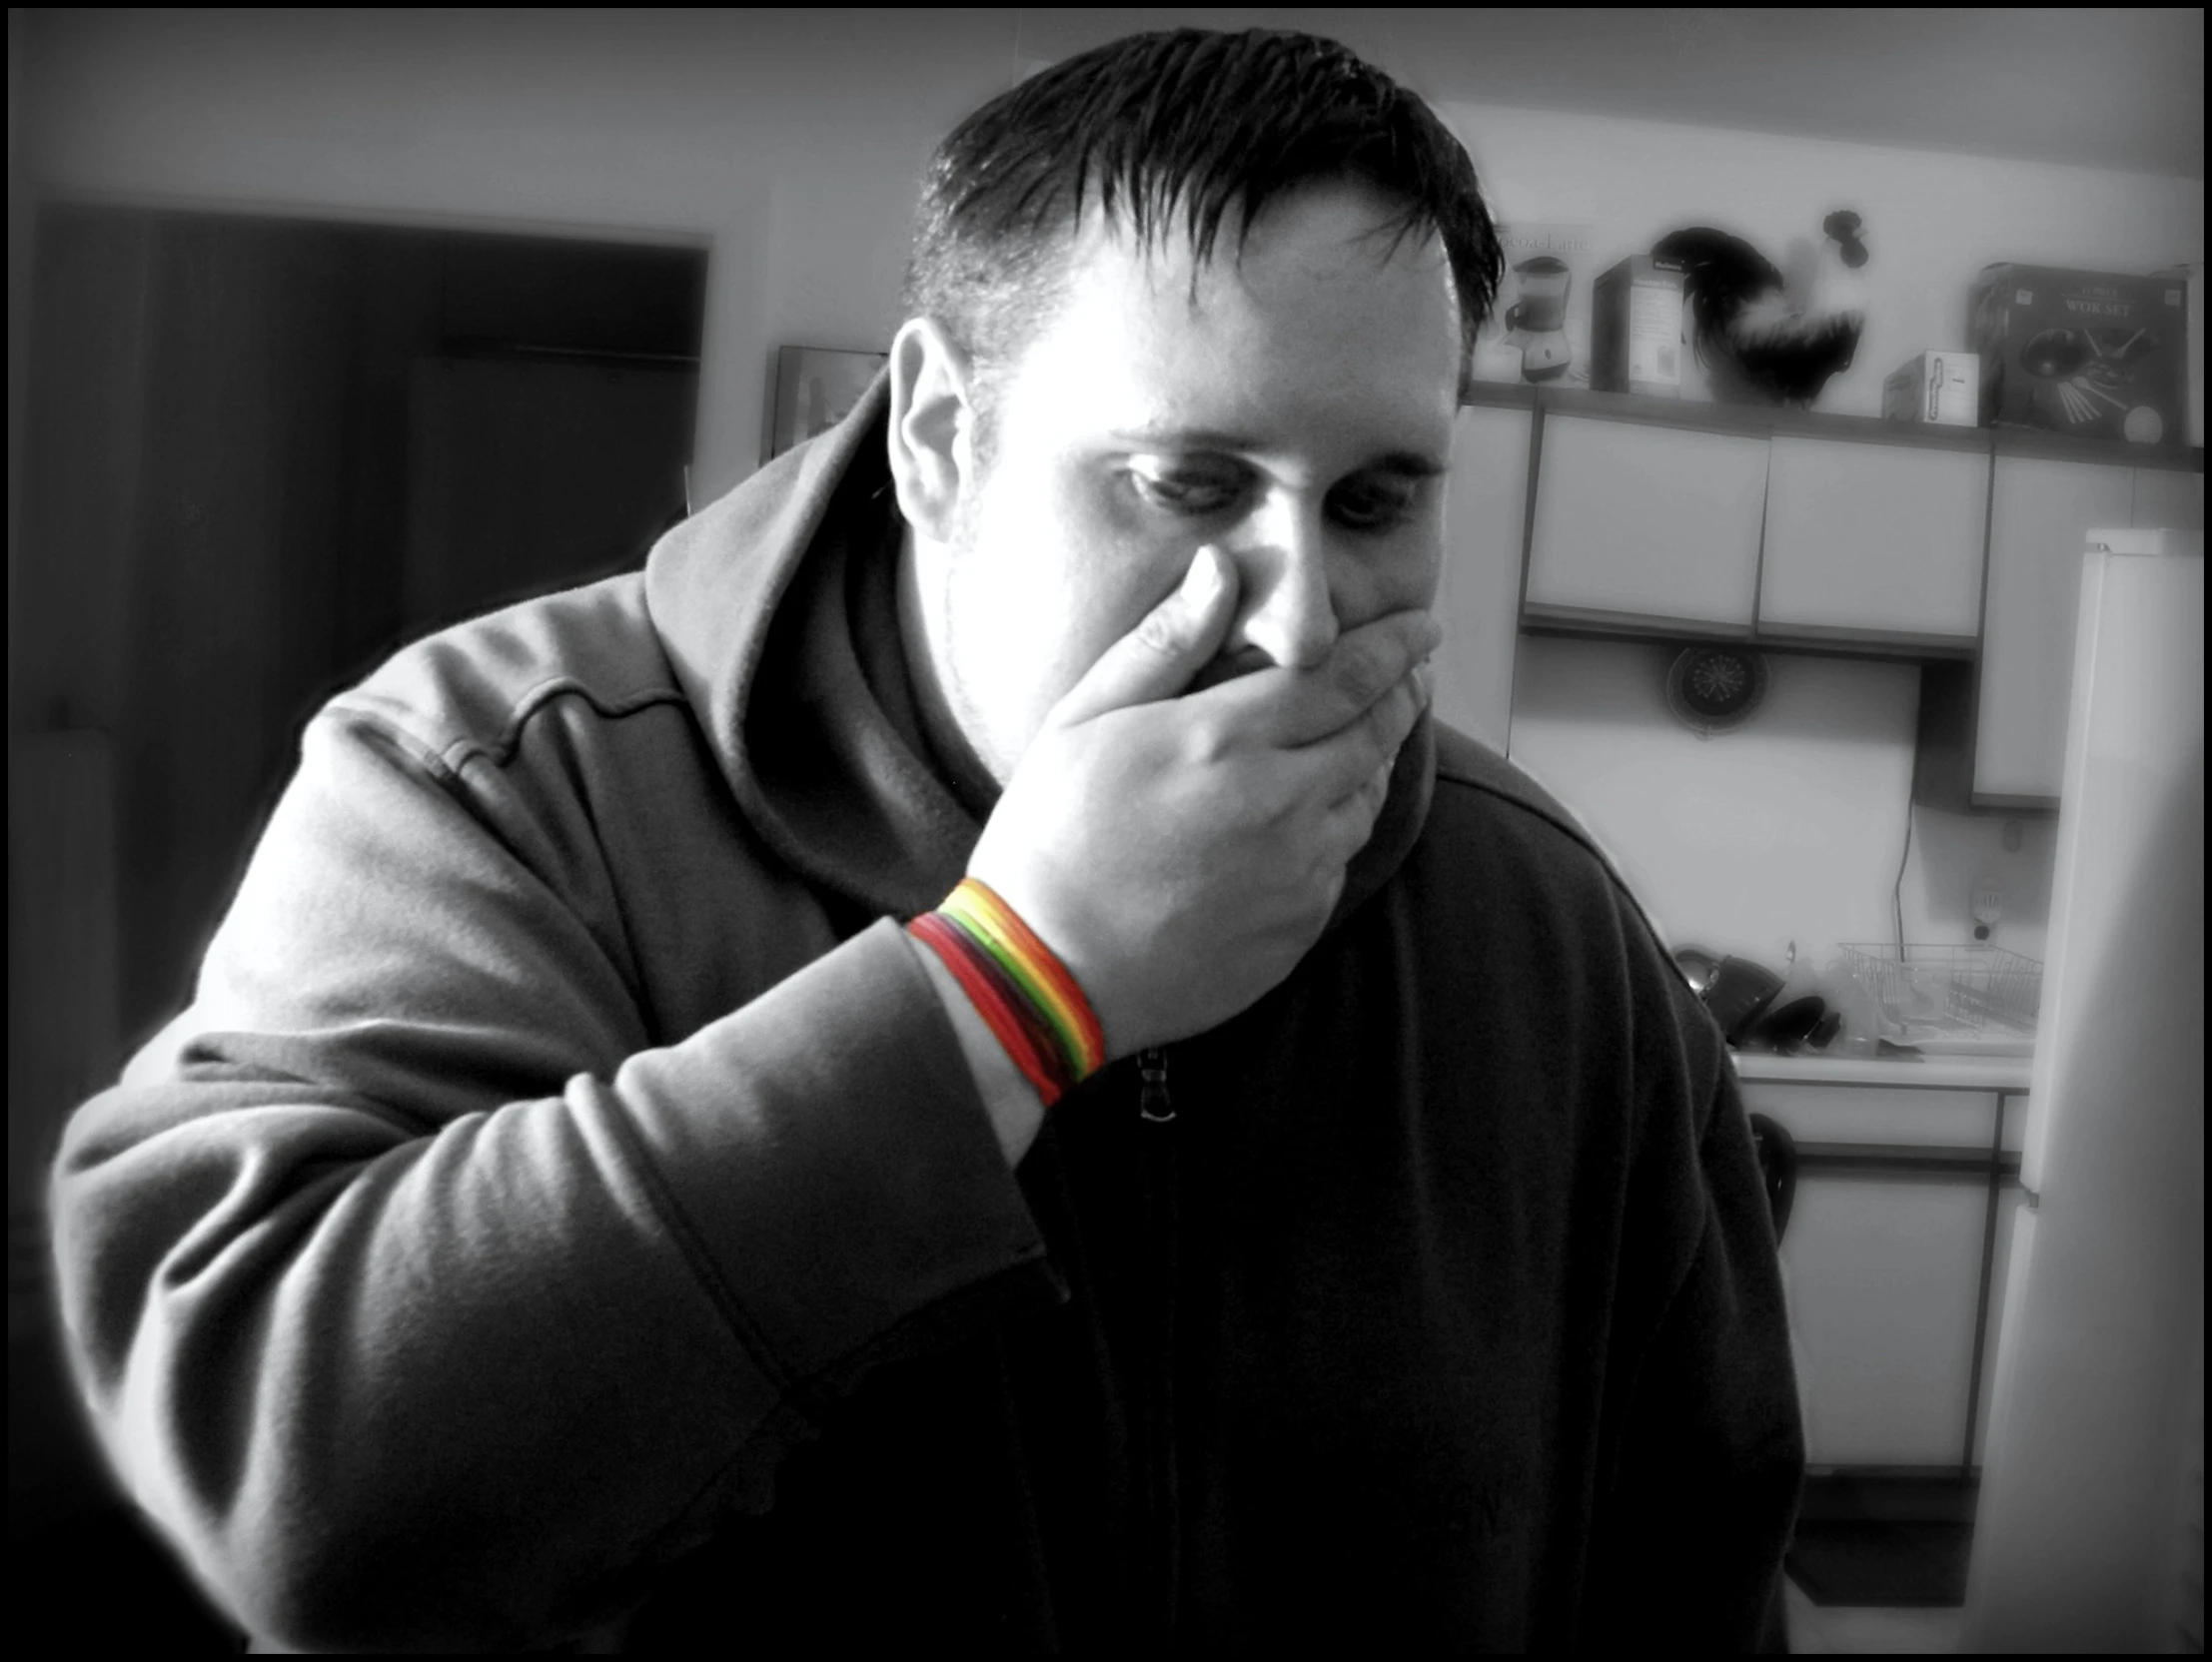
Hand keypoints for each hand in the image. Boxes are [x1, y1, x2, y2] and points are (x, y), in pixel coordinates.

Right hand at [967, 546, 1437, 1058]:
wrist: (1045, 974)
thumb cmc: (1050, 836)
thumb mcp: (1085, 720)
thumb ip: (1165, 643)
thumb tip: (1220, 569)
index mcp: (1225, 739)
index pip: (1346, 675)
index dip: (1396, 646)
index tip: (1421, 627)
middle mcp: (1278, 803)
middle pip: (1375, 734)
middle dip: (1402, 694)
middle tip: (1412, 673)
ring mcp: (1295, 872)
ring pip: (1365, 799)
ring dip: (1374, 759)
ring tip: (1361, 737)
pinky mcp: (1296, 927)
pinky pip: (1338, 861)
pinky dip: (1337, 826)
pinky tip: (1308, 817)